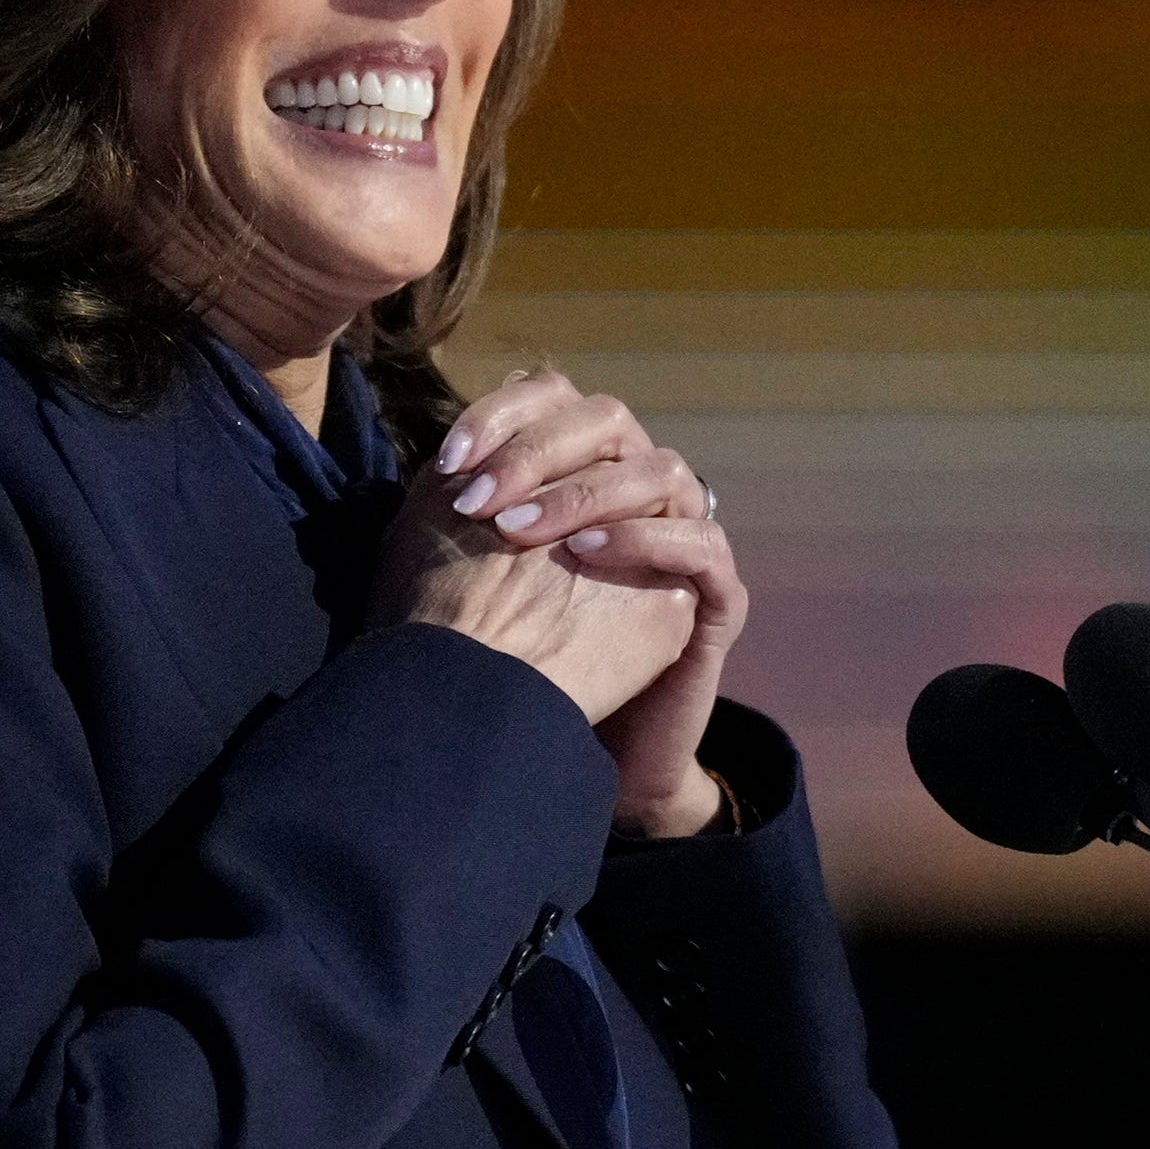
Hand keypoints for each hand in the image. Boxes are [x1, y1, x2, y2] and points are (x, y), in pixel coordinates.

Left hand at [388, 369, 747, 834]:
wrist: (547, 748)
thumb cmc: (500, 659)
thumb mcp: (465, 573)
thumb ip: (457, 512)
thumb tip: (435, 462)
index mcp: (578, 471)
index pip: (556, 400)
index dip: (503, 415)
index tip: (448, 461)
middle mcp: (633, 492)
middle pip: (610, 419)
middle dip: (539, 451)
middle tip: (480, 500)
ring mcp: (681, 537)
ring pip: (663, 468)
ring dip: (586, 492)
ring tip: (522, 533)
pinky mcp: (714, 595)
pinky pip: (702, 540)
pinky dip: (647, 537)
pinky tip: (586, 555)